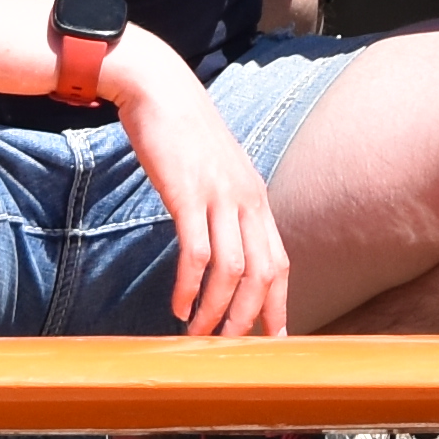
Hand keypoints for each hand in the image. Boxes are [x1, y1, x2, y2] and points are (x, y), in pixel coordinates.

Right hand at [105, 43, 291, 337]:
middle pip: (262, 274)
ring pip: (231, 270)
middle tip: (230, 349)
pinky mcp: (187, 193)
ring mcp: (220, 195)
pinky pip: (196, 252)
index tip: (271, 337)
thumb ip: (225, 206)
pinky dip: (189, 286)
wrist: (158, 88)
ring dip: (215, 311)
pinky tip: (178, 306)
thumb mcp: (216, 173)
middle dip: (248, 318)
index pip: (280, 262)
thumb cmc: (182, 135)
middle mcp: (247, 198)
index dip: (278, 303)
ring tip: (198, 335)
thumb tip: (223, 247)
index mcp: (256, 197)